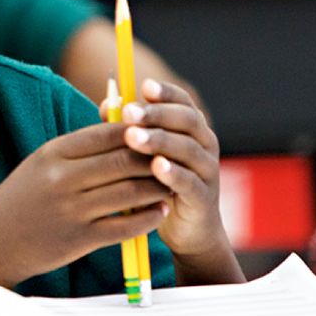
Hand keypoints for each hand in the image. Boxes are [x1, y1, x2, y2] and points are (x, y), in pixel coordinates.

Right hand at [0, 122, 170, 288]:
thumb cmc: (22, 199)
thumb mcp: (41, 164)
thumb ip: (77, 148)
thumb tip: (121, 129)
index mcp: (52, 153)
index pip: (105, 133)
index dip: (137, 130)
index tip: (156, 130)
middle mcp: (62, 178)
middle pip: (122, 160)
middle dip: (153, 157)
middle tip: (173, 156)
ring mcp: (72, 209)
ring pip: (130, 191)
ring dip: (157, 186)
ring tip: (170, 183)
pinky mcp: (80, 238)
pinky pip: (125, 225)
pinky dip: (148, 218)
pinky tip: (158, 212)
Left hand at [122, 79, 243, 283]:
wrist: (187, 230)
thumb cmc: (158, 183)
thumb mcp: (144, 154)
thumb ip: (129, 128)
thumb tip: (108, 104)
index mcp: (191, 129)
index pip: (183, 101)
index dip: (166, 92)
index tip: (144, 85)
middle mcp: (204, 145)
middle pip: (186, 120)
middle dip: (156, 114)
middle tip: (129, 112)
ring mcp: (207, 171)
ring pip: (188, 149)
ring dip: (160, 141)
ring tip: (133, 138)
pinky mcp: (204, 198)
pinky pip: (191, 182)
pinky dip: (173, 173)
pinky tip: (155, 167)